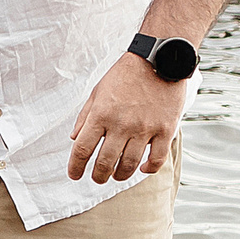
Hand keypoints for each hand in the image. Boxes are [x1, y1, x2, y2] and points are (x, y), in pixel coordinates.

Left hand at [66, 54, 182, 181]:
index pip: (82, 149)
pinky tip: (142, 168)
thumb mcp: (98, 91)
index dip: (75, 167)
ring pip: (129, 165)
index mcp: (101, 114)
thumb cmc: (125, 75)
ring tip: (116, 175)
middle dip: (98, 176)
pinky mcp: (165, 130)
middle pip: (105, 162)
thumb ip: (85, 116)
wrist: (159, 60)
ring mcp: (145, 128)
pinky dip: (148, 169)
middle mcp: (121, 124)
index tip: (74, 175)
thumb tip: (74, 139)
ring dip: (120, 175)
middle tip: (97, 178)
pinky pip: (157, 159)